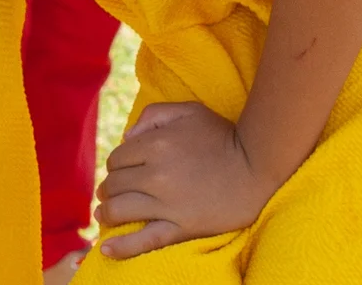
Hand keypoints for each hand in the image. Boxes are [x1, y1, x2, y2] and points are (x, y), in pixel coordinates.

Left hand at [94, 103, 275, 259]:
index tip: (122, 171)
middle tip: (109, 194)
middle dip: (108, 189)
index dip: (116, 165)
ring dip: (106, 213)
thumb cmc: (222, 136)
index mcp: (154, 144)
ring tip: (104, 215)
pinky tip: (107, 250)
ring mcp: (168, 203)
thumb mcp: (188, 111)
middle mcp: (155, 174)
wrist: (257, 167)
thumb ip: (153, 116)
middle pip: (114, 185)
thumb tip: (126, 138)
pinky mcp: (182, 227)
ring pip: (121, 210)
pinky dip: (123, 246)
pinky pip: (146, 240)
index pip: (117, 159)